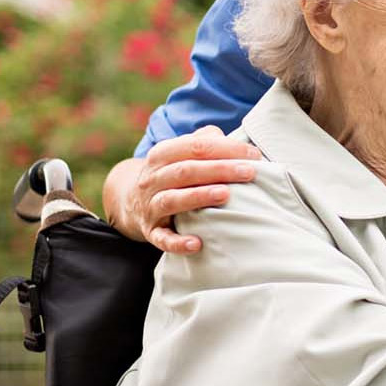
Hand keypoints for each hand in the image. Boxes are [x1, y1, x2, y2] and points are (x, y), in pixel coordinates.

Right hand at [106, 126, 260, 252]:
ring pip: (172, 200)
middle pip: (185, 170)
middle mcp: (153, 178)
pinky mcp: (151, 231)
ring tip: (225, 195)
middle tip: (248, 172)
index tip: (253, 155)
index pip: (194, 146)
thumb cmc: (173, 174)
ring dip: (199, 196)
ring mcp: (150, 205)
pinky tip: (196, 243)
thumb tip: (239, 144)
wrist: (131, 202)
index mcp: (162, 154)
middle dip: (219, 170)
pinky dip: (178, 242)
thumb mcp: (181, 153)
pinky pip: (162, 238)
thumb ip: (206, 142)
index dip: (225, 148)